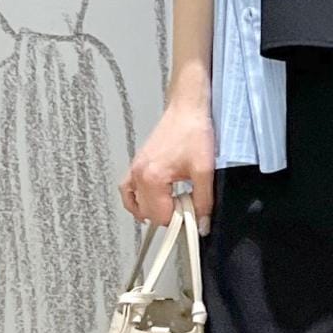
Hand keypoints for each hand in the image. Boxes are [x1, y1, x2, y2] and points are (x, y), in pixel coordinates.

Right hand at [120, 99, 216, 234]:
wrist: (187, 109)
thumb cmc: (193, 131)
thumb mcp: (204, 170)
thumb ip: (203, 200)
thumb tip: (202, 223)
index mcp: (152, 177)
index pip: (160, 216)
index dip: (180, 220)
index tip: (193, 216)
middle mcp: (139, 174)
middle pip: (148, 213)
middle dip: (169, 215)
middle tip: (188, 207)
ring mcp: (136, 169)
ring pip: (136, 204)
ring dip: (154, 210)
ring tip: (174, 205)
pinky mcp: (138, 164)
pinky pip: (127, 190)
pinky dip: (135, 200)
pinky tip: (147, 204)